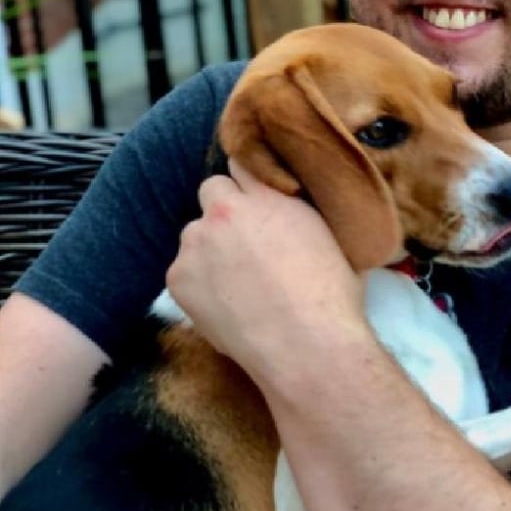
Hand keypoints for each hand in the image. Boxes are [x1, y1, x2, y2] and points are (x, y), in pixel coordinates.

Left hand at [166, 160, 364, 384]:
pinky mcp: (178, 278)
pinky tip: (224, 303)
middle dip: (224, 207)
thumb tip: (292, 209)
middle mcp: (226, 211)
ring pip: (195, 233)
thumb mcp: (327, 235)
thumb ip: (297, 212)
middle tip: (244, 238)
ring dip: (210, 246)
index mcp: (268, 196)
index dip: (249, 182)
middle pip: (211, 189)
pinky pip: (184, 269)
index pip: (243, 164)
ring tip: (235, 281)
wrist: (306, 346)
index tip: (256, 197)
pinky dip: (199, 281)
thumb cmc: (332, 294)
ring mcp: (196, 244)